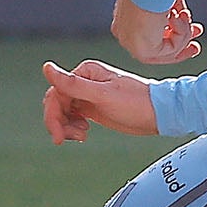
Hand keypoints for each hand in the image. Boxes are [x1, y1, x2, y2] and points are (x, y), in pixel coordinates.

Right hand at [41, 59, 159, 141]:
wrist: (159, 115)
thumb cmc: (136, 103)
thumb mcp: (103, 95)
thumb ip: (73, 84)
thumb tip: (46, 67)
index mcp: (85, 72)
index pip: (56, 92)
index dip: (53, 114)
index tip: (58, 133)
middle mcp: (83, 82)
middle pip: (56, 103)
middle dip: (58, 122)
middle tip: (63, 139)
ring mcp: (87, 96)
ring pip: (62, 112)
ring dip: (65, 127)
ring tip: (80, 136)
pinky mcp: (92, 108)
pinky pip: (72, 118)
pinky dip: (73, 128)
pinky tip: (83, 134)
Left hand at [111, 0, 200, 64]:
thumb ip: (169, 12)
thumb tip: (182, 16)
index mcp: (124, 19)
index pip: (149, 36)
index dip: (171, 36)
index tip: (189, 32)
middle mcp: (124, 34)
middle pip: (157, 50)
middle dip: (181, 43)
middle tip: (196, 40)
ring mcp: (132, 44)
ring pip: (168, 50)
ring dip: (183, 32)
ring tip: (184, 14)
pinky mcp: (143, 51)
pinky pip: (172, 50)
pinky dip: (181, 32)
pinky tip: (176, 16)